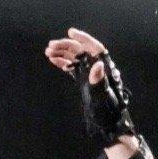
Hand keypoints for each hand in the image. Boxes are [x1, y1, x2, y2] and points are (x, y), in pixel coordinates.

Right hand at [44, 27, 138, 158]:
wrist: (108, 126)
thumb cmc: (108, 112)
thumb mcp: (102, 97)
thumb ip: (99, 81)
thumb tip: (97, 65)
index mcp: (104, 69)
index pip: (94, 48)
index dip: (83, 38)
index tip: (70, 32)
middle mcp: (97, 69)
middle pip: (81, 51)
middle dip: (66, 46)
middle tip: (51, 47)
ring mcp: (90, 75)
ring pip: (75, 59)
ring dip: (62, 54)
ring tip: (48, 53)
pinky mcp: (84, 82)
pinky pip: (73, 68)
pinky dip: (63, 63)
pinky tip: (53, 60)